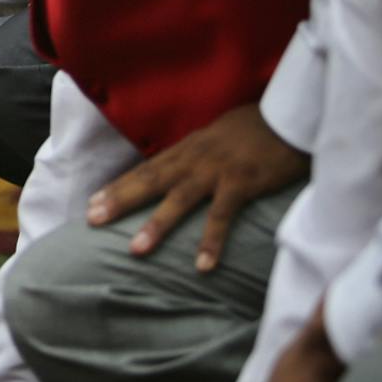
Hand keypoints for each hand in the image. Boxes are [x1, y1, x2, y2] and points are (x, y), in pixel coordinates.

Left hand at [86, 103, 307, 271]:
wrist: (290, 116)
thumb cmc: (256, 128)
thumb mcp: (216, 137)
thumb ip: (196, 154)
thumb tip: (177, 170)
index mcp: (187, 148)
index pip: (145, 169)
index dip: (118, 186)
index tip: (91, 203)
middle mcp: (194, 158)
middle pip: (150, 180)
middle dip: (120, 200)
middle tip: (92, 220)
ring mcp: (216, 170)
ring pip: (179, 199)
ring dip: (156, 225)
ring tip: (134, 250)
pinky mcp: (242, 182)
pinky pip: (222, 215)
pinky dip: (210, 240)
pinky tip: (201, 265)